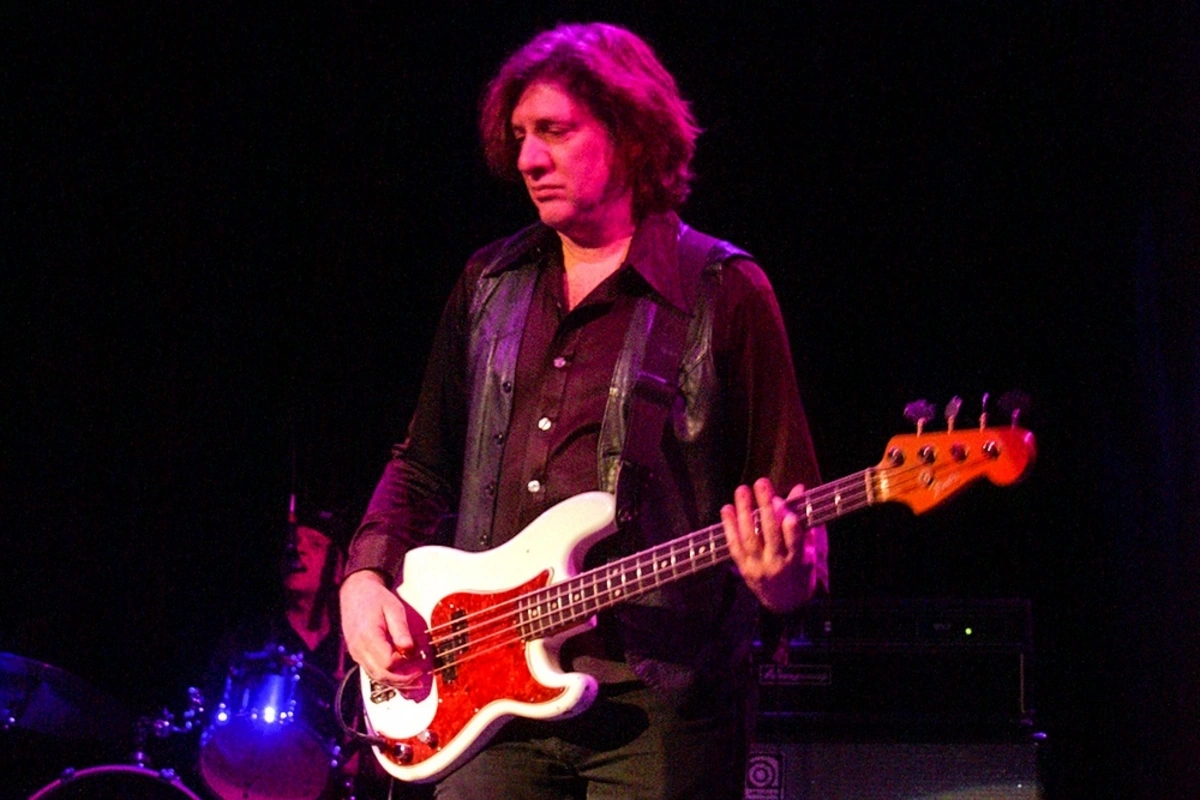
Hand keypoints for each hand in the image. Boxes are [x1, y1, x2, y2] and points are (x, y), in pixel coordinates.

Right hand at [339, 570, 427, 690]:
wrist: (355, 592)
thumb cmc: (374, 598)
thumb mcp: (393, 608)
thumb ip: (401, 630)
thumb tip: (409, 649)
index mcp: (368, 637)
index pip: (387, 662)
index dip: (403, 662)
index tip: (415, 655)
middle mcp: (359, 649)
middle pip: (381, 675)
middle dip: (403, 680)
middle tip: (420, 676)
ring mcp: (357, 653)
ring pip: (376, 677)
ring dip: (396, 683)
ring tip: (414, 682)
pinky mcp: (358, 654)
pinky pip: (372, 672)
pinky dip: (387, 677)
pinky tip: (400, 678)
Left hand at [721, 478, 823, 612]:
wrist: (785, 603)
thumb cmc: (802, 570)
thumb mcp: (812, 549)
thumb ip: (806, 519)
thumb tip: (799, 488)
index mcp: (797, 560)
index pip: (793, 541)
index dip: (788, 525)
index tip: (783, 504)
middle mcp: (775, 564)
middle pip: (769, 534)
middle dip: (765, 507)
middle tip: (762, 484)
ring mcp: (756, 566)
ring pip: (749, 537)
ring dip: (744, 512)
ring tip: (742, 490)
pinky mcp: (742, 567)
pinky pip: (734, 545)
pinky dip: (729, 526)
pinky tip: (727, 509)